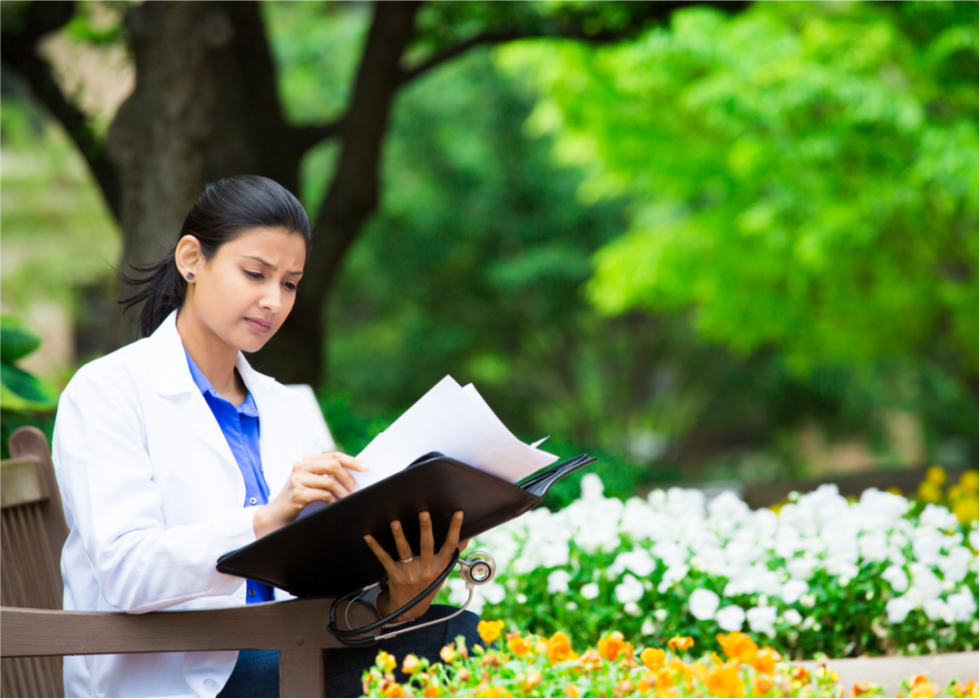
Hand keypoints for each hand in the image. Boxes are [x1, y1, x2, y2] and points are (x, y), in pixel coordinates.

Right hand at [253, 452, 368, 537]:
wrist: (276, 513)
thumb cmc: (298, 498)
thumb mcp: (312, 482)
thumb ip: (327, 475)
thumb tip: (354, 476)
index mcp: (307, 460)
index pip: (334, 456)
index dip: (352, 461)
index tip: (366, 468)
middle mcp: (301, 466)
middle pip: (333, 466)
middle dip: (350, 478)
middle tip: (359, 490)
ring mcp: (298, 479)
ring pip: (330, 482)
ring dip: (344, 493)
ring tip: (350, 500)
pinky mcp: (297, 493)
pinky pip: (323, 495)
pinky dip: (333, 501)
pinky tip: (336, 505)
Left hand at [363, 511, 468, 622]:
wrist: (409, 609)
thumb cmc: (427, 585)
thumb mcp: (443, 572)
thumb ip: (452, 555)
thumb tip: (466, 537)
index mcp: (439, 566)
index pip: (450, 545)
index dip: (455, 529)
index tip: (458, 513)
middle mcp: (426, 569)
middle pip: (426, 545)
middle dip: (425, 528)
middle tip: (424, 513)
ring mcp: (409, 572)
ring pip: (404, 551)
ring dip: (399, 536)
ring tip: (395, 522)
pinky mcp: (395, 575)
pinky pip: (384, 558)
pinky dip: (376, 547)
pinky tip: (368, 537)